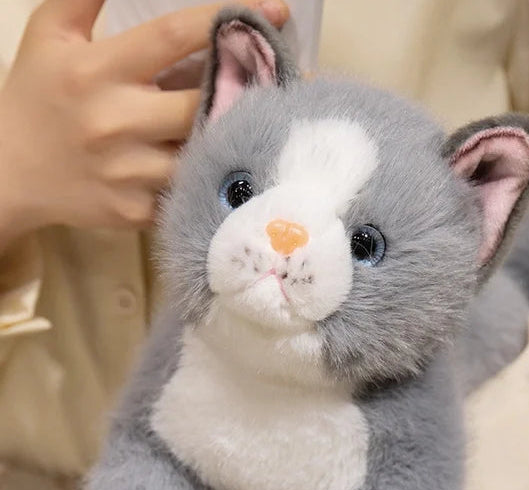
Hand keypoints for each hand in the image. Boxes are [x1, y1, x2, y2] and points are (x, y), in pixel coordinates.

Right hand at [0, 0, 287, 243]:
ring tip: (265, 123)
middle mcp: (116, 121)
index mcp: (97, 70)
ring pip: (204, 154)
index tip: (276, 11)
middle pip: (203, 104)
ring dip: (235, 138)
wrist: (10, 170)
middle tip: (282, 80)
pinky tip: (235, 166)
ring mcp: (128, 172)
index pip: (173, 37)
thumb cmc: (38, 96)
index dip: (227, 21)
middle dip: (248, 90)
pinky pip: (189, 191)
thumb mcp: (51, 35)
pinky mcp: (137, 210)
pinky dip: (213, 178)